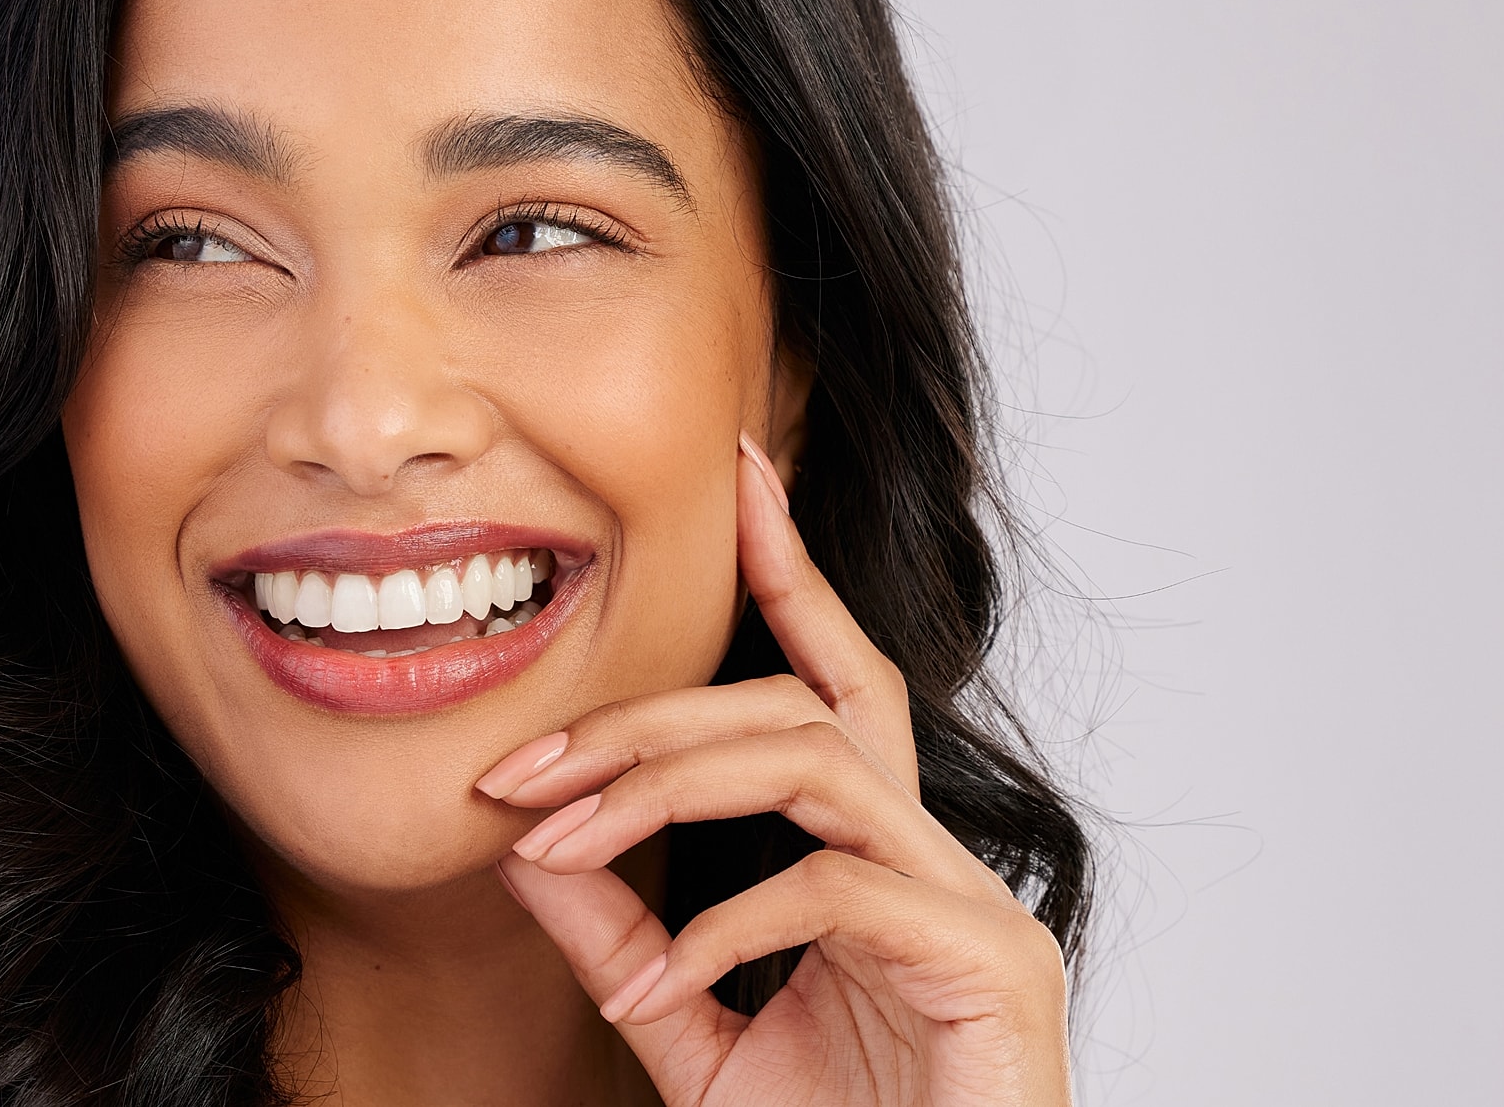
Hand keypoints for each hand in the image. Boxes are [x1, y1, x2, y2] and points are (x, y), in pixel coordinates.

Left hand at [478, 437, 1071, 1106]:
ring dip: (660, 789)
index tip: (739, 474)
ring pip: (809, 763)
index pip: (834, 682)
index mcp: (876, 861)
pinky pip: (834, 889)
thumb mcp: (691, 1031)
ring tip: (555, 847)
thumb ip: (626, 941)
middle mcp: (935, 860)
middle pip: (789, 713)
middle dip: (639, 724)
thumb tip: (529, 853)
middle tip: (513, 771)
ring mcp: (974, 906)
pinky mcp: (990, 965)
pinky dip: (724, 925)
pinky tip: (654, 985)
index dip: (791, 571)